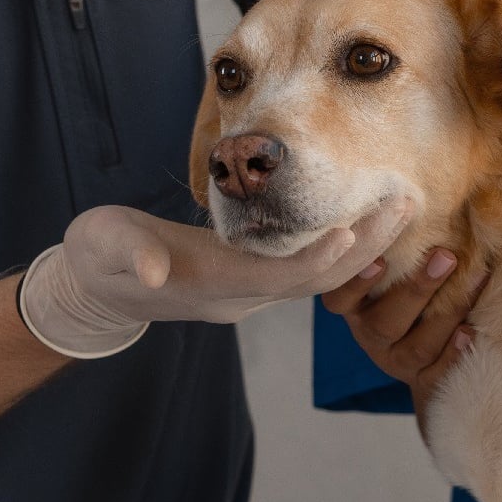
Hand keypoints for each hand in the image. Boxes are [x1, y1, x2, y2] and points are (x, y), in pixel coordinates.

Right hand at [19, 197, 412, 357]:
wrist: (98, 291)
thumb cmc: (101, 259)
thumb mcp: (106, 249)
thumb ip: (130, 255)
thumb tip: (153, 269)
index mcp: (212, 285)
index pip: (279, 277)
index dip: (318, 257)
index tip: (355, 226)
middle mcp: (241, 296)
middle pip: (316, 279)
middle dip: (363, 247)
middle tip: (403, 205)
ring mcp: (250, 292)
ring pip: (320, 276)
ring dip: (364, 246)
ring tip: (400, 209)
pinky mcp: (253, 280)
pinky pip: (310, 270)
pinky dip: (343, 249)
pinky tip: (369, 220)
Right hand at [321, 249, 484, 418]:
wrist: (426, 350)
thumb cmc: (407, 285)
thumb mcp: (394, 263)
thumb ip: (398, 239)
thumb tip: (416, 189)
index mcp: (353, 307)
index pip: (340, 299)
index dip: (354, 283)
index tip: (376, 260)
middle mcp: (370, 335)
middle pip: (384, 322)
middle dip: (416, 289)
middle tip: (445, 256)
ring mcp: (397, 361)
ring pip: (415, 347)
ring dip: (445, 313)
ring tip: (473, 280)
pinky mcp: (423, 380)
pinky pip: (437, 373)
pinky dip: (454, 353)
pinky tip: (470, 332)